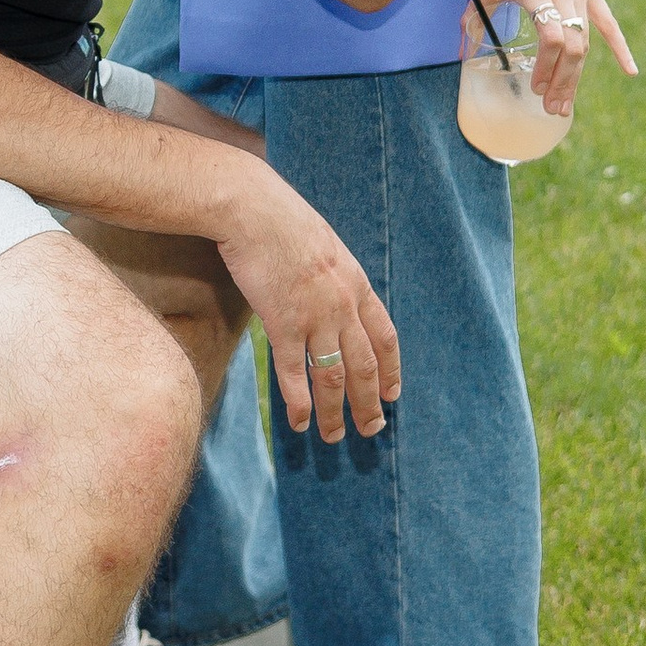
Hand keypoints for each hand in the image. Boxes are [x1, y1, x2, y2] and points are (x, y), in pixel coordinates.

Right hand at [206, 173, 400, 442]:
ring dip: (336, 412)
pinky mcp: (283, 323)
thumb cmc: (280, 219)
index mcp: (356, 283)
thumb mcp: (322, 243)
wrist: (252, 208)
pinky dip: (300, 402)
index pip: (385, 336)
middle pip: (365, 365)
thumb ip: (331, 273)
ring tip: (333, 437)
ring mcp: (315, 316)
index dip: (391, 370)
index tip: (392, 395)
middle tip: (372, 429)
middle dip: (369, 402)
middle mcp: (343, 305)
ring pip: (333, 376)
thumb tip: (330, 288)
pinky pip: (295, 373)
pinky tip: (300, 422)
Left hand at [470, 0, 634, 117]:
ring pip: (585, 41)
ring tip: (564, 104)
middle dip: (561, 80)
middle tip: (550, 107)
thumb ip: (476, 14)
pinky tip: (630, 71)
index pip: (550, 35)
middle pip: (570, 45)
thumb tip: (461, 51)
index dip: (545, 65)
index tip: (535, 86)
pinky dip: (621, 49)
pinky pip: (610, 24)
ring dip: (576, 75)